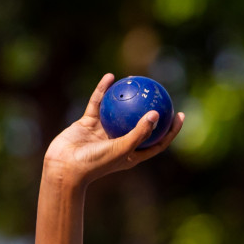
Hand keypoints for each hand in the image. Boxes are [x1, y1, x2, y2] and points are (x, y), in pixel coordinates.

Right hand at [42, 73, 184, 186]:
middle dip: (151, 110)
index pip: (157, 142)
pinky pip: (98, 103)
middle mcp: (119, 142)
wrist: (64, 166)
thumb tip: (156, 114)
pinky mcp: (88, 123)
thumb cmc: (95, 163)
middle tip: (160, 94)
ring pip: (118, 111)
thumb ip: (139, 132)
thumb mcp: (122, 148)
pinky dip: (103, 91)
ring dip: (126, 97)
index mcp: (131, 154)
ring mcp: (103, 133)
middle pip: (140, 124)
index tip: (179, 114)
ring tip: (135, 81)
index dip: (170, 130)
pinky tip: (110, 77)